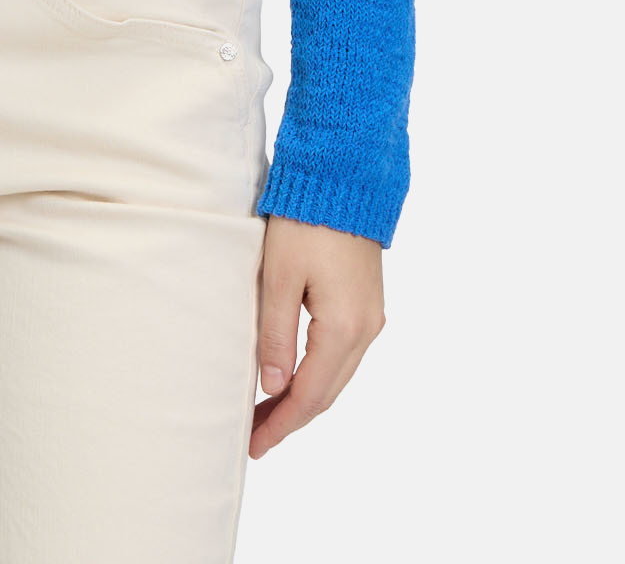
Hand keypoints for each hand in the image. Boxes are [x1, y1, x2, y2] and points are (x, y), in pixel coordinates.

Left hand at [250, 214, 385, 458]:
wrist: (345, 178)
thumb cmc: (307, 220)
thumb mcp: (279, 276)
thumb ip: (276, 334)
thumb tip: (272, 386)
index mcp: (344, 328)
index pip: (310, 395)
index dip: (281, 424)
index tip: (254, 445)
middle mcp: (366, 329)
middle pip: (327, 392)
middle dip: (290, 418)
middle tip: (254, 436)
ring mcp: (371, 317)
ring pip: (337, 375)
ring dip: (304, 396)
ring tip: (267, 411)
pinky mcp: (367, 303)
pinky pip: (343, 354)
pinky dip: (317, 373)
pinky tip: (293, 375)